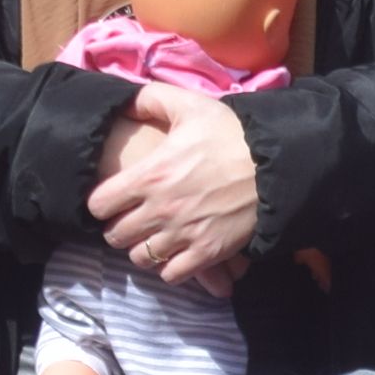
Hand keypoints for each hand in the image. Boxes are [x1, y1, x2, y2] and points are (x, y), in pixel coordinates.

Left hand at [89, 84, 261, 289]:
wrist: (277, 163)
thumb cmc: (232, 134)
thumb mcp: (190, 106)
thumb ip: (151, 99)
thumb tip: (124, 100)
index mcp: (150, 176)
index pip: (98, 204)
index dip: (102, 202)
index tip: (112, 199)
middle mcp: (160, 210)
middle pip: (115, 236)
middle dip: (119, 228)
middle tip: (131, 220)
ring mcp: (184, 234)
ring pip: (141, 258)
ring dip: (143, 249)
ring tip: (152, 238)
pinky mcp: (207, 253)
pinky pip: (172, 275)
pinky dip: (170, 268)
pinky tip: (177, 254)